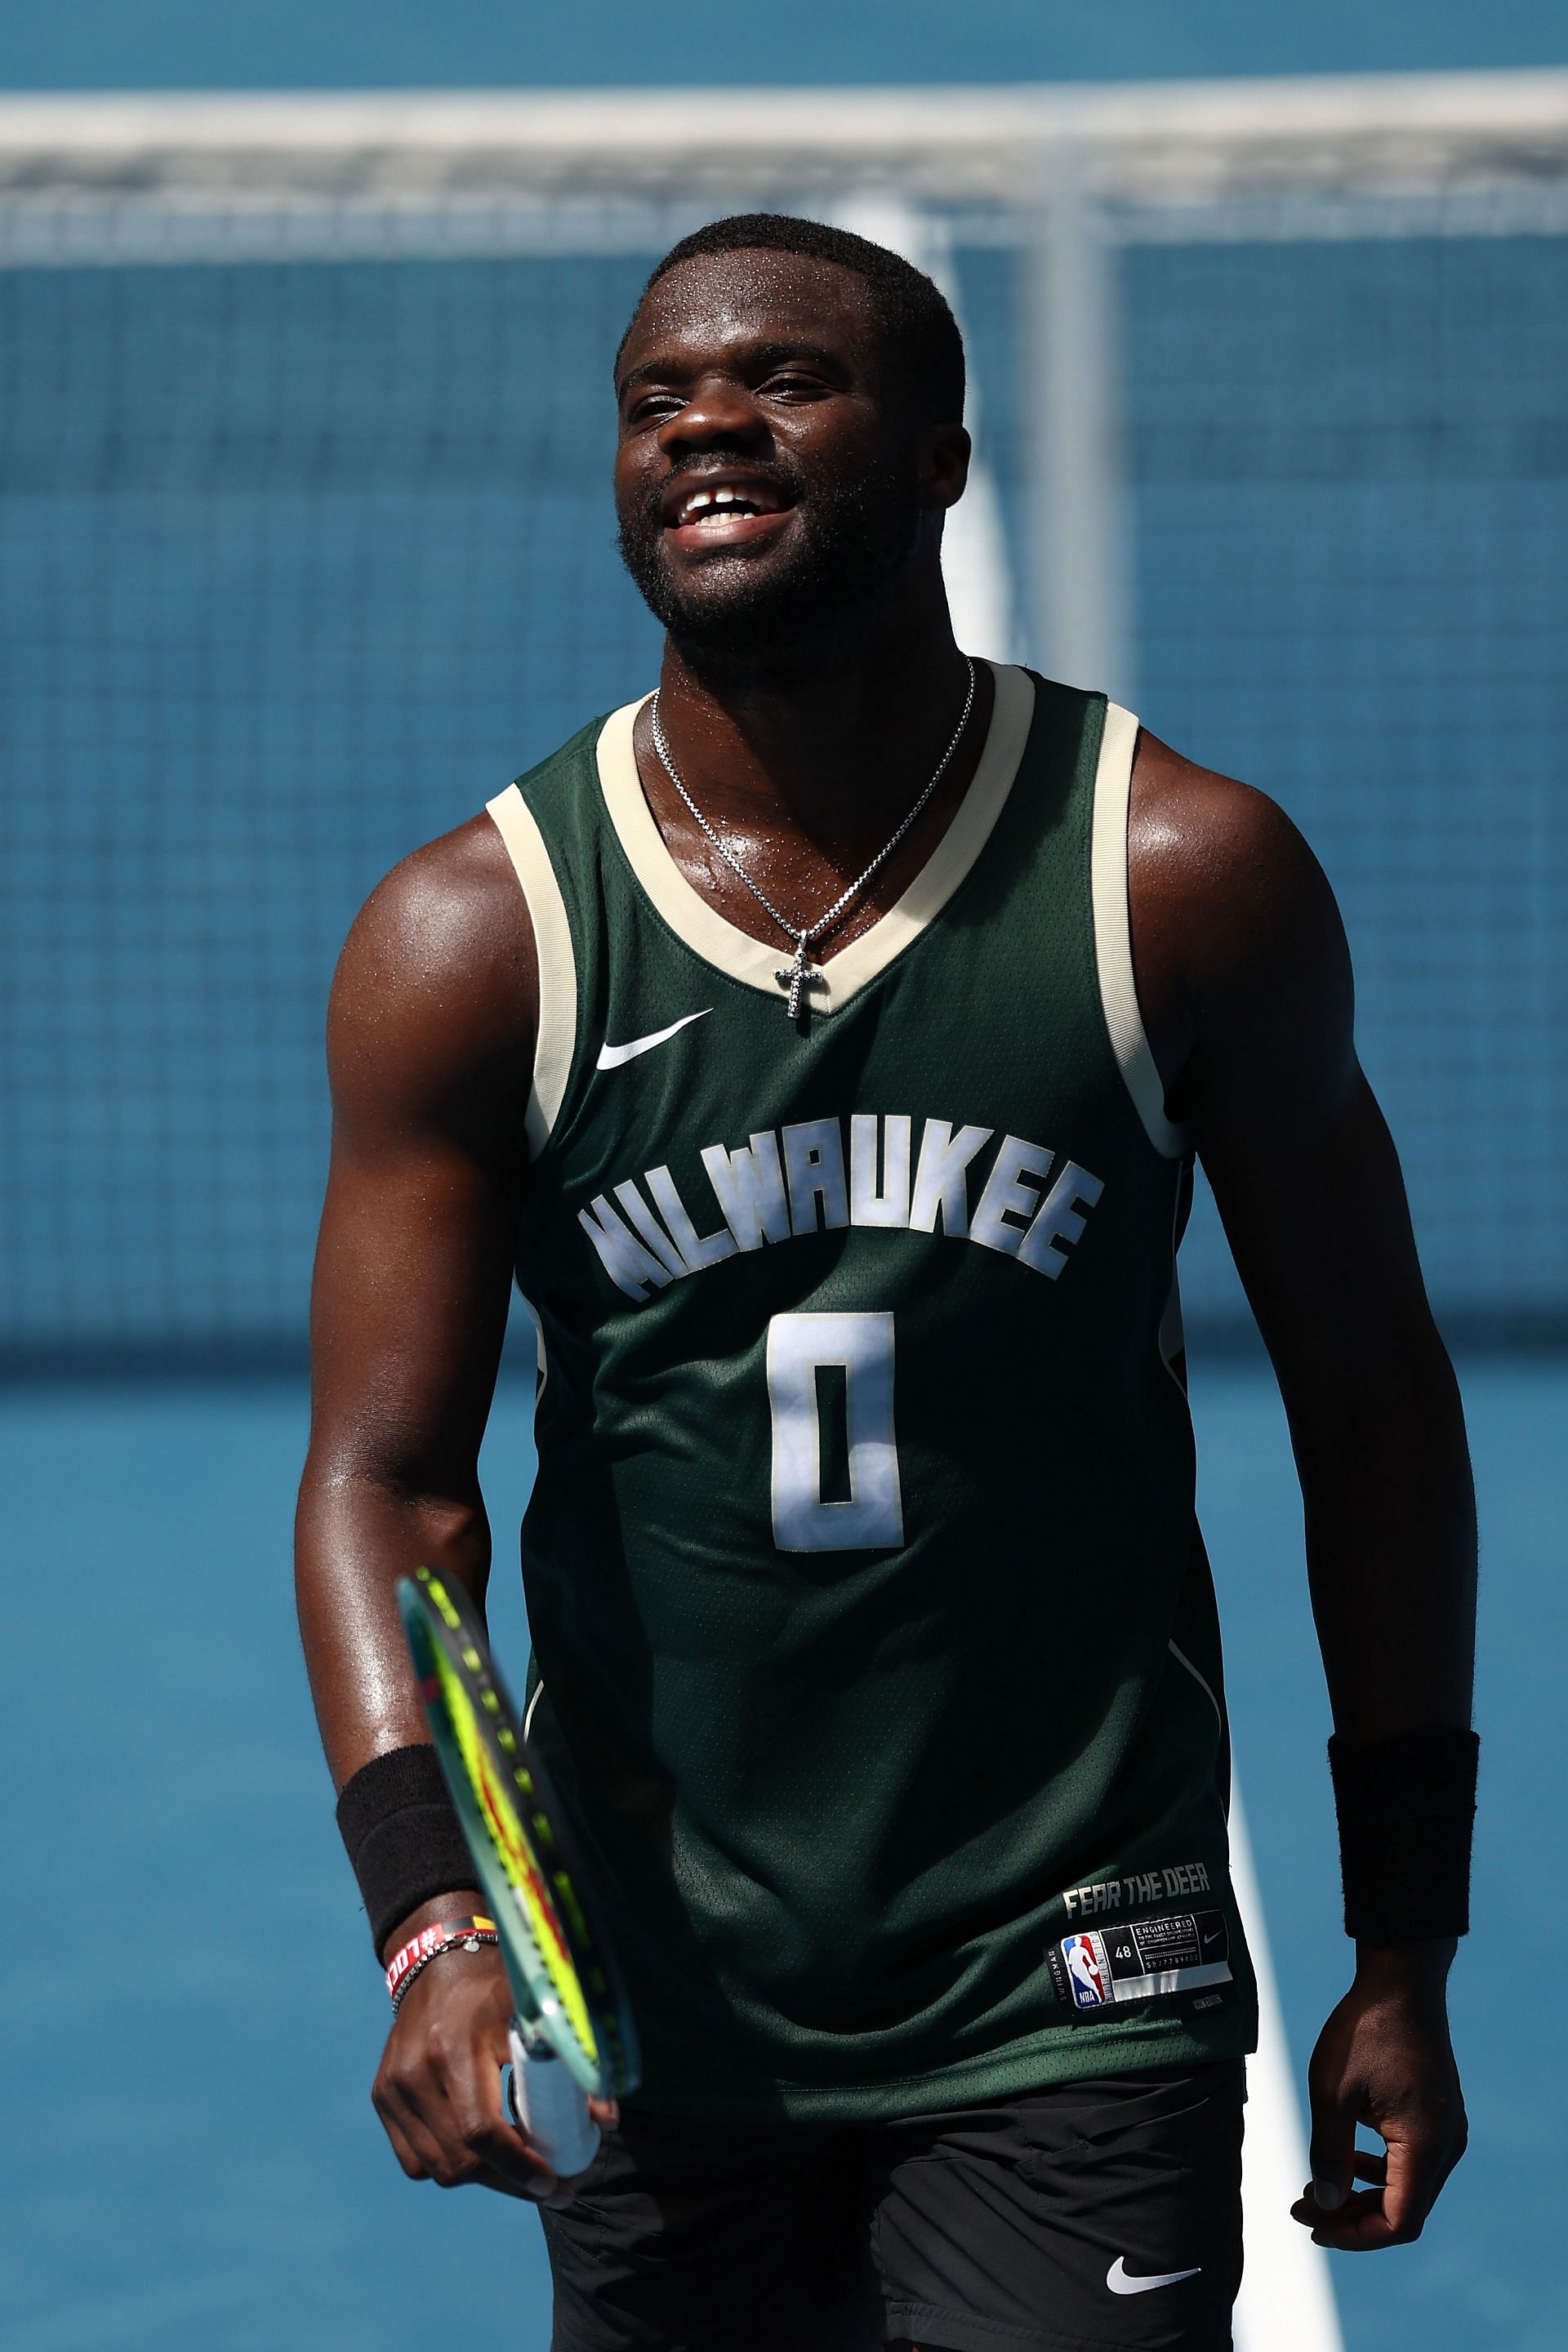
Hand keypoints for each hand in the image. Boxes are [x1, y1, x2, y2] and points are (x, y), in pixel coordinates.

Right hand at [373, 1903, 618, 2202]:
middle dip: (509, 2182)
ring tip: (517, 2168)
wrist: (438, 1965)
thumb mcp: (534, 2014)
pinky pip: (415, 2160)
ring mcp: (392, 2089)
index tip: (553, 2184)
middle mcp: (415, 2073)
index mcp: (453, 2048)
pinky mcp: (382, 2098)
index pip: (480, 2132)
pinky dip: (449, 2165)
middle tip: (549, 2185)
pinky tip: (478, 2152)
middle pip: (460, 2160)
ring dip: (481, 2177)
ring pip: (437, 2168)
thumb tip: (606, 2122)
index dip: (518, 2167)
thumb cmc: (493, 1989)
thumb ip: (570, 2065)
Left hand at [1292, 1940, 1465, 2249]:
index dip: (1355, 2234)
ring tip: (1316, 2186)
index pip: (1399, 2221)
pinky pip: (1410, 2162)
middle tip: (1303, 2207)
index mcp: (1425, 2146)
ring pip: (1407, 2188)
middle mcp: (1445, 2146)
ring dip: (1363, 2195)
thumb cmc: (1366, 2030)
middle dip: (1352, 2217)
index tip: (1313, 2225)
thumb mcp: (1332, 2092)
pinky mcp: (1437, 2116)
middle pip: (1404, 2209)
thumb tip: (1326, 2203)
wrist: (1401, 1981)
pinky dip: (1377, 2171)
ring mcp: (1445, 2131)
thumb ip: (1329, 2152)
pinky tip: (1344, 2156)